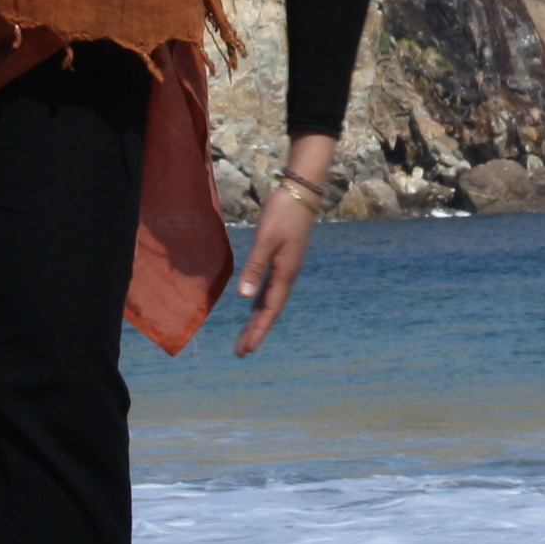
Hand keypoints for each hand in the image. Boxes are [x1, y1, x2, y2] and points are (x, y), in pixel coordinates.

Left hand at [231, 134, 338, 355]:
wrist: (302, 192)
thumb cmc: (282, 213)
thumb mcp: (266, 239)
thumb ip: (255, 267)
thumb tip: (244, 296)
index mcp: (284, 273)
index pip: (269, 310)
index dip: (257, 330)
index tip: (246, 350)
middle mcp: (287, 274)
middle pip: (270, 310)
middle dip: (256, 330)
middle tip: (242, 352)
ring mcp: (287, 267)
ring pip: (271, 300)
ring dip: (258, 318)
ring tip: (247, 336)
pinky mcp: (283, 258)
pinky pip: (271, 287)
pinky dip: (261, 301)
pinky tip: (253, 304)